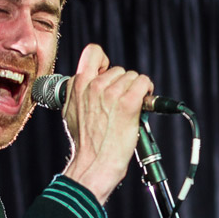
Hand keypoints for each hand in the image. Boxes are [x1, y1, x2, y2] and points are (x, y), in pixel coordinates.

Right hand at [62, 44, 152, 204]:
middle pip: (119, 69)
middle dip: (122, 84)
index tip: (107, 75)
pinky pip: (144, 83)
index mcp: (77, 85)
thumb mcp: (71, 112)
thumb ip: (78, 93)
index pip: (93, 52)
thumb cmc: (85, 144)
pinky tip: (143, 103)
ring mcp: (111, 94)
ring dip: (135, 90)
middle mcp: (93, 86)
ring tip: (128, 109)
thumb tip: (88, 83)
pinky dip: (147, 91)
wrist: (94, 164)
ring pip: (132, 77)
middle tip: (120, 104)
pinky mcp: (128, 103)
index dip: (104, 62)